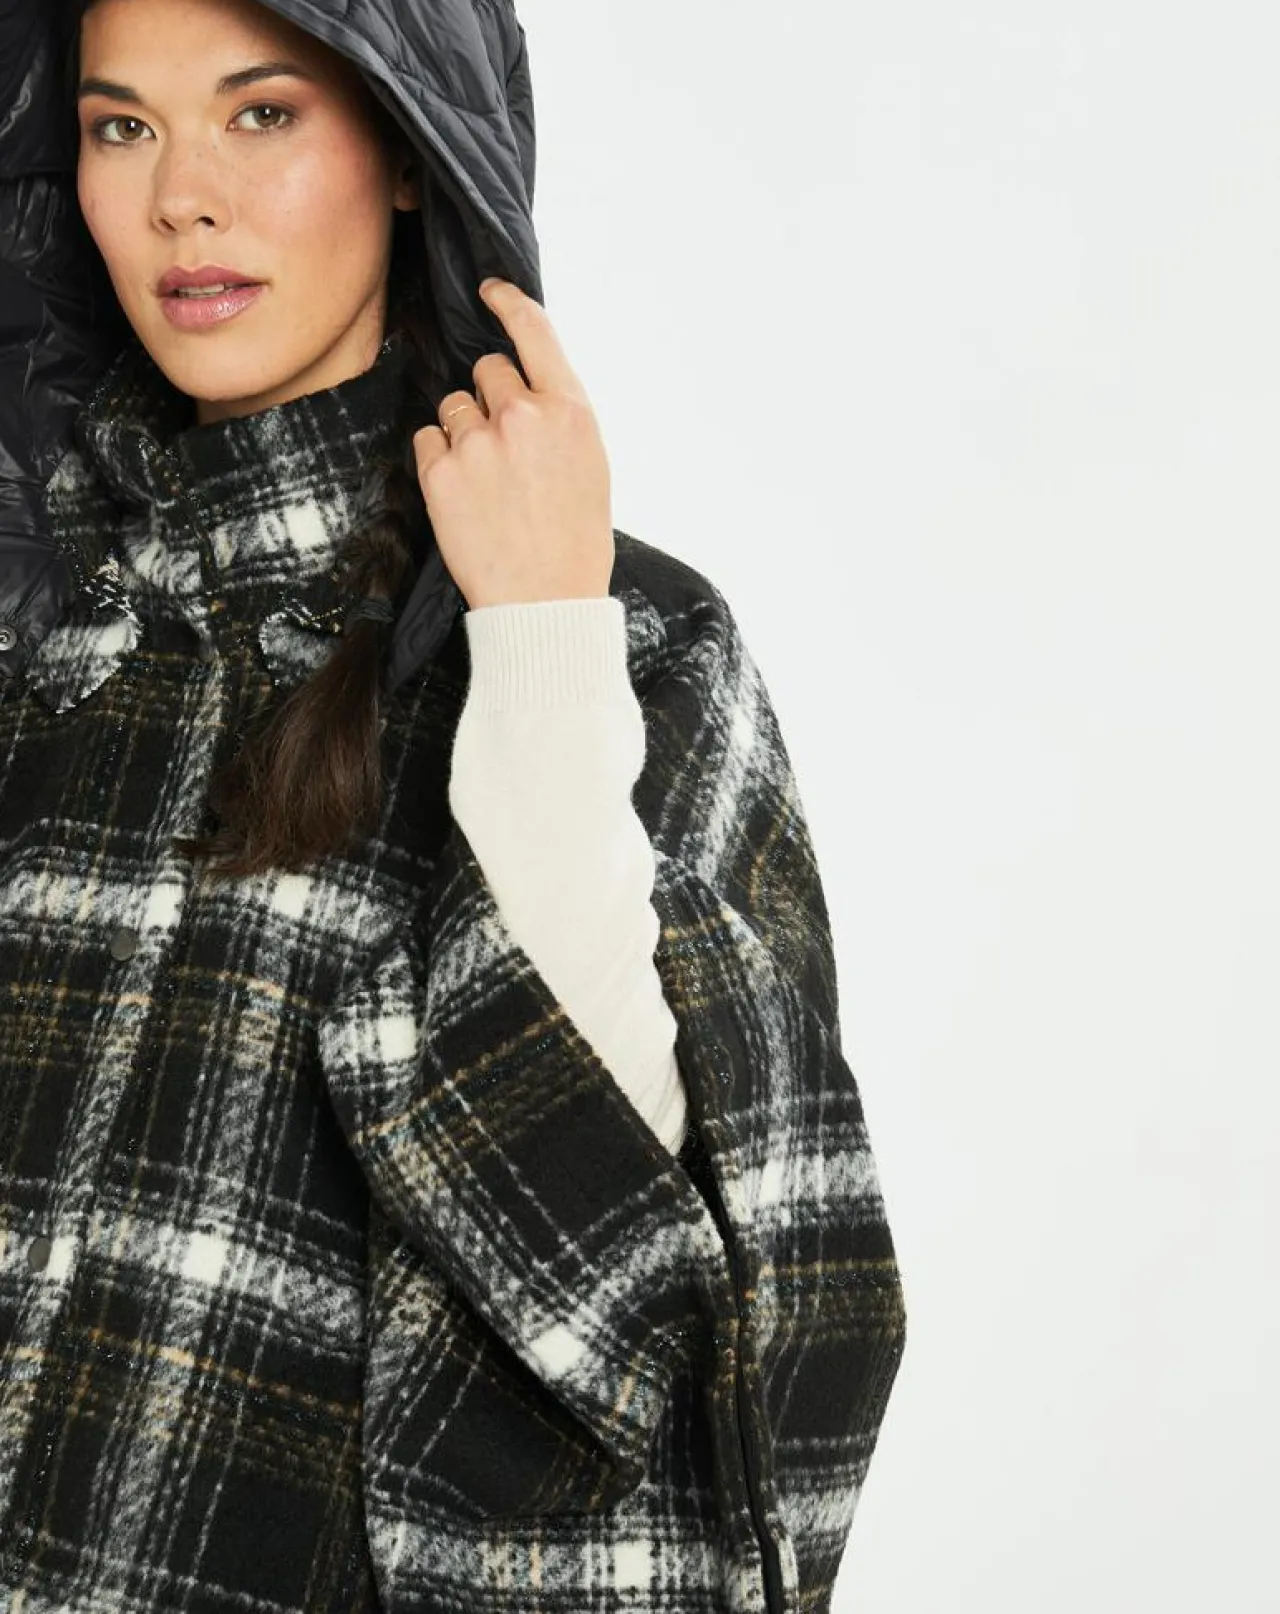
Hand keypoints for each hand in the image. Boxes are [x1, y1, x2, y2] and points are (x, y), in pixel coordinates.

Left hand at [412, 278, 614, 609]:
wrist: (546, 602)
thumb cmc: (575, 542)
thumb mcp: (591, 466)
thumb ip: (559, 418)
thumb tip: (528, 389)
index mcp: (569, 410)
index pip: (534, 331)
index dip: (507, 302)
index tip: (489, 290)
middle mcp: (522, 415)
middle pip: (487, 369)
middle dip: (490, 396)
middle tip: (503, 446)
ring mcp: (477, 442)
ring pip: (454, 404)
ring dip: (463, 429)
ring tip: (485, 480)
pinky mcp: (440, 472)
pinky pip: (427, 438)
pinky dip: (438, 458)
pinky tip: (462, 492)